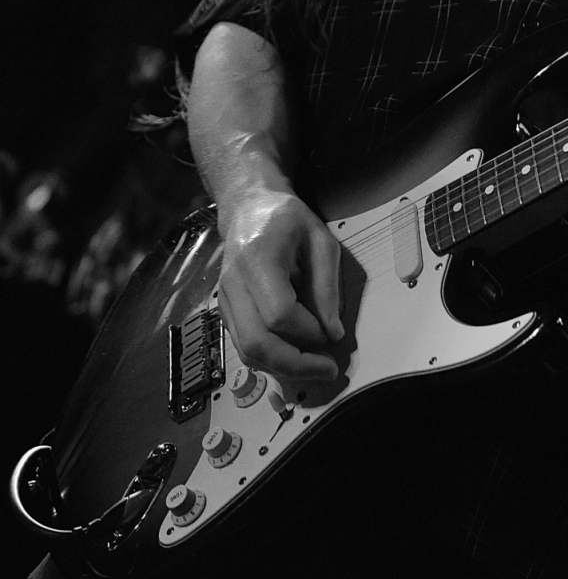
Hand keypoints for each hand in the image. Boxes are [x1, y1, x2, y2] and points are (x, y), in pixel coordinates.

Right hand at [217, 186, 343, 380]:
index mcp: (258, 259)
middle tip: (328, 370)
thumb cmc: (290, 221)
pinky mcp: (224, 310)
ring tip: (315, 368)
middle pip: (257, 342)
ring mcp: (224, 299)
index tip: (332, 334)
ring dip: (284, 369)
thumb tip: (333, 333)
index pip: (279, 313)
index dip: (309, 331)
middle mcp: (233, 283)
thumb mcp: (321, 241)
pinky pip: (244, 347)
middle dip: (296, 365)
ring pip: (247, 352)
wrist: (248, 208)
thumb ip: (327, 287)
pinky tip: (296, 357)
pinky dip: (271, 359)